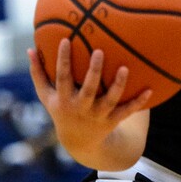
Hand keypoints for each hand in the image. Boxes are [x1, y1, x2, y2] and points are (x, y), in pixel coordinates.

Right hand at [28, 39, 151, 153]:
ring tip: (124, 67)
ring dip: (118, 85)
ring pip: (110, 100)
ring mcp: (98, 115)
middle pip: (88, 89)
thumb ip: (38, 73)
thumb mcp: (46, 96)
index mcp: (63, 99)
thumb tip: (30, 49)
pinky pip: (127, 111)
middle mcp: (81, 107)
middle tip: (99, 51)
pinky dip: (138, 102)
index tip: (66, 40)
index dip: (62, 60)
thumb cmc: (60, 109)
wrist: (78, 142)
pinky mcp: (112, 120)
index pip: (62, 77)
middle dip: (94, 71)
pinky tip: (150, 90)